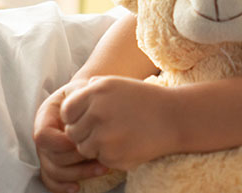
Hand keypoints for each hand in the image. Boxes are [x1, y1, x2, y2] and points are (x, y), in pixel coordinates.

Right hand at [33, 82, 108, 192]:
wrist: (91, 98)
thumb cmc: (88, 94)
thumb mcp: (83, 89)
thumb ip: (80, 96)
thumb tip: (78, 117)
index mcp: (45, 116)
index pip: (43, 136)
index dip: (62, 143)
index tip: (84, 140)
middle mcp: (44, 135)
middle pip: (50, 157)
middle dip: (77, 159)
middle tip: (100, 155)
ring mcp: (47, 151)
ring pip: (52, 171)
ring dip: (78, 173)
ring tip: (103, 168)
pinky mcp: (54, 163)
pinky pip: (51, 181)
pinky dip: (62, 187)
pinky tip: (78, 186)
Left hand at [60, 76, 178, 170]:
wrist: (175, 118)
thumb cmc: (144, 100)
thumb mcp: (117, 83)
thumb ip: (92, 89)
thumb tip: (71, 98)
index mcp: (96, 92)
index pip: (66, 112)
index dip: (75, 117)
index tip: (89, 119)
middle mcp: (97, 113)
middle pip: (73, 133)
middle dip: (85, 133)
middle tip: (106, 129)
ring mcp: (104, 136)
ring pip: (84, 149)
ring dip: (96, 146)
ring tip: (118, 135)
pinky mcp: (113, 156)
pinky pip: (101, 159)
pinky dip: (111, 155)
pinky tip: (127, 144)